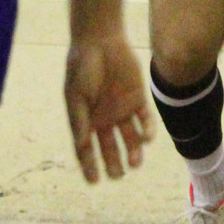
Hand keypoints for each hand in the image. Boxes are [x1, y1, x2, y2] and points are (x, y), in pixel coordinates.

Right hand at [64, 35, 151, 183]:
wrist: (101, 42)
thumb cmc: (82, 68)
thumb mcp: (76, 96)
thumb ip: (80, 121)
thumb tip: (81, 146)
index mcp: (86, 120)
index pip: (87, 149)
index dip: (90, 166)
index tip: (94, 182)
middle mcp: (105, 119)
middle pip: (111, 147)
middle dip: (114, 163)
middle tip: (118, 175)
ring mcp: (122, 110)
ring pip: (130, 138)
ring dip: (134, 151)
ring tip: (134, 163)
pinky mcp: (138, 99)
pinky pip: (145, 120)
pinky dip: (147, 130)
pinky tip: (147, 139)